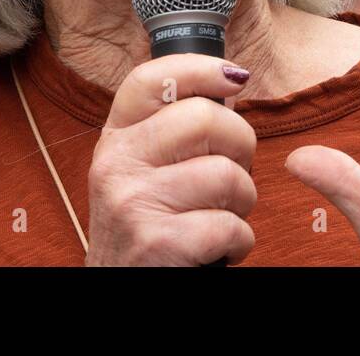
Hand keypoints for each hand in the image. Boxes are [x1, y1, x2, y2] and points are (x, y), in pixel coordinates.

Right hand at [86, 54, 256, 265]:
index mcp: (116, 138)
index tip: (234, 78)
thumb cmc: (147, 226)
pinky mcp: (157, 242)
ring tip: (222, 216)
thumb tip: (229, 83)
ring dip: (243, 202)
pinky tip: (219, 248)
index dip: (200, 68)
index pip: (151, 79)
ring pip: (227, 174)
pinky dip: (240, 242)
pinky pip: (231, 226)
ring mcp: (132, 202)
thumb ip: (174, 129)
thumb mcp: (141, 170)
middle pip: (205, 118)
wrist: (120, 290)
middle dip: (241, 146)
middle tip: (233, 174)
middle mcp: (116, 163)